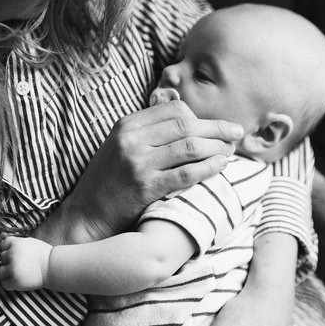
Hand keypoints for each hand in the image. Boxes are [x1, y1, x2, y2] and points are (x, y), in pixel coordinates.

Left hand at [0, 236, 51, 290]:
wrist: (54, 268)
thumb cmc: (44, 255)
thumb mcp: (30, 242)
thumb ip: (17, 242)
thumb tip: (2, 238)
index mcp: (16, 244)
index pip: (2, 245)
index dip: (8, 249)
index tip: (17, 254)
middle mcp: (12, 255)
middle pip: (1, 258)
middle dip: (9, 261)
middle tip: (21, 264)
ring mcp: (13, 269)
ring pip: (0, 271)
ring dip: (7, 272)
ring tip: (19, 273)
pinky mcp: (15, 281)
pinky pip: (4, 283)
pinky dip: (10, 283)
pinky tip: (19, 280)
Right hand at [43, 100, 244, 244]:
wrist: (87, 215)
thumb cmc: (110, 181)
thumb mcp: (122, 145)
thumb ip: (150, 129)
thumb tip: (184, 110)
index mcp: (128, 125)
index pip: (175, 110)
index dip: (202, 117)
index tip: (218, 126)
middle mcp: (132, 139)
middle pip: (187, 125)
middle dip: (217, 128)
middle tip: (237, 133)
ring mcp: (138, 163)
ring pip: (190, 146)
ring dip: (217, 147)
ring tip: (231, 151)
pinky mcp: (146, 187)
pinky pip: (187, 173)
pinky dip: (209, 168)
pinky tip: (221, 167)